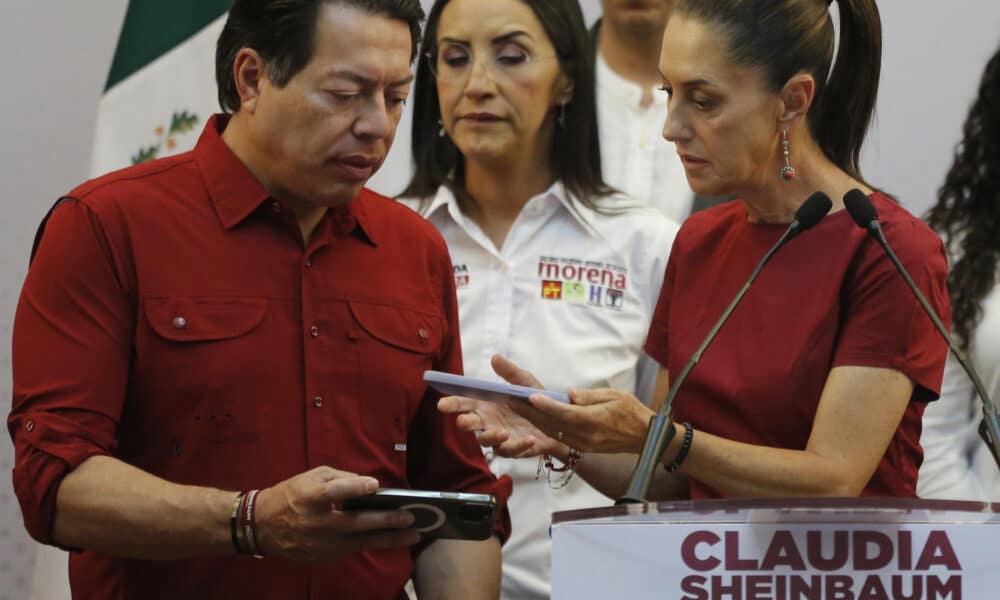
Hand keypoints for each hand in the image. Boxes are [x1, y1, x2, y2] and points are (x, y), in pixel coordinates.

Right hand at [254, 466, 419, 561]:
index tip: (375, 485)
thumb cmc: (290, 495)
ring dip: (389, 539)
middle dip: (386, 521)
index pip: (336, 493)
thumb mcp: (311, 477)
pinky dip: (372, 543)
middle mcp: (317, 524)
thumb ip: (339, 478)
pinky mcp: (324, 557)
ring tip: (412, 535)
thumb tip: (367, 484)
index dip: (356, 488)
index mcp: (310, 499)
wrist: (263, 526)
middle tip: (410, 518)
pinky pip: (353, 549)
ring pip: (361, 542)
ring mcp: (321, 544)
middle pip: (357, 523)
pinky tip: (391, 540)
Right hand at [437, 355, 564, 458]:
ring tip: (504, 432)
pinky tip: (530, 439)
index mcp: (486, 404)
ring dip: (492, 437)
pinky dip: (519, 446)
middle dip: (465, 422)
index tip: (442, 404)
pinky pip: (511, 450)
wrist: (556, 421)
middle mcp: (488, 421)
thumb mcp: (525, 382)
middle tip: (465, 421)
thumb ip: (511, 372)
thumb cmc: (534, 400)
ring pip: (486, 441)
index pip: (464, 403)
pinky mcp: (514, 449)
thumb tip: (495, 357)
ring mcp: (499, 437)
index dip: (452, 403)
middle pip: (468, 424)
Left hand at [512, 387, 654, 454]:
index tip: (530, 396)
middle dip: (530, 412)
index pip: (565, 413)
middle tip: (511, 399)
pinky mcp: (582, 448)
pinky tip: (534, 418)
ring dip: (533, 420)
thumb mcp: (615, 396)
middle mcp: (586, 436)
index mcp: (594, 421)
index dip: (546, 405)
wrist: (645, 437)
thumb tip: (568, 393)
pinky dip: (545, 427)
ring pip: (553, 432)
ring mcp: (583, 444)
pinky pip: (559, 437)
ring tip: (516, 406)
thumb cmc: (632, 412)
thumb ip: (589, 396)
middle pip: (553, 424)